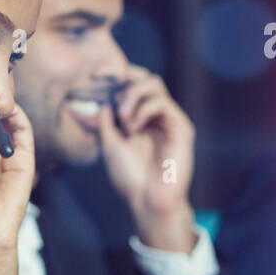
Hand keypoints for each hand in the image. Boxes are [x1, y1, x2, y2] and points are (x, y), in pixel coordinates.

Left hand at [97, 66, 196, 252]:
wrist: (148, 199)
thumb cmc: (130, 177)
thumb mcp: (109, 144)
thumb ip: (105, 121)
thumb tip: (102, 101)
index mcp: (138, 117)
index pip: (130, 86)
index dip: (114, 75)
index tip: (94, 75)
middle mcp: (154, 115)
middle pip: (145, 78)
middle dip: (125, 80)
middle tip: (111, 95)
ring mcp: (169, 119)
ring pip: (154, 84)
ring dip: (133, 96)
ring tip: (123, 117)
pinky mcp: (181, 126)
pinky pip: (162, 103)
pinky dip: (143, 110)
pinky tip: (133, 127)